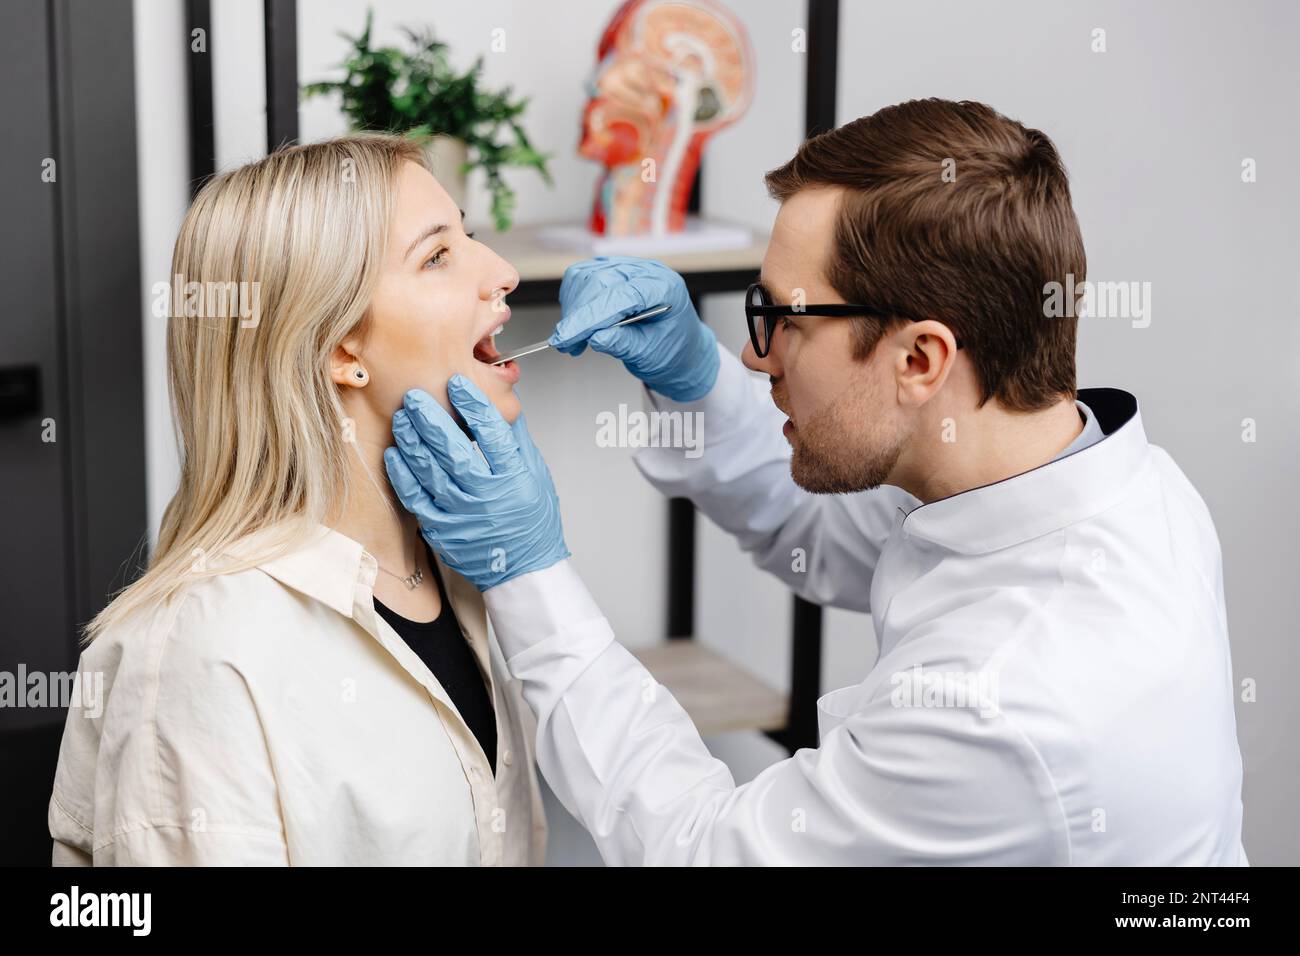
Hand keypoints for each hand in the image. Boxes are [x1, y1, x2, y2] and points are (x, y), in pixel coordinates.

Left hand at [383, 375, 569, 591]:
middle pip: (454, 451)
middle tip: (415, 396)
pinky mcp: (443, 530)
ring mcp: (463, 516)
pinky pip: (417, 500)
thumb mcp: (537, 474)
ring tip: (403, 419)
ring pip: (431, 473)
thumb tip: (501, 403)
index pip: (492, 433)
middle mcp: (488, 497)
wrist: (525, 568)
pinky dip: (404, 476)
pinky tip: (395, 455)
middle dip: (431, 419)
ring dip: (413, 442)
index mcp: (515, 478)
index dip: (473, 405)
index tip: (456, 384)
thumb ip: (517, 439)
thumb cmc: (533, 521)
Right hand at [548, 256, 719, 401]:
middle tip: (568, 345)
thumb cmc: (670, 349)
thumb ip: (623, 344)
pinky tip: (579, 323)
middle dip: (578, 315)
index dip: (590, 316)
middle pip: (600, 281)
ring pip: (586, 276)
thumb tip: (594, 337)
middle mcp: (647, 272)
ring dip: (573, 309)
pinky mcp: (612, 270)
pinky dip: (574, 300)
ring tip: (575, 340)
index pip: (621, 294)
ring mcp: (629, 268)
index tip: (566, 337)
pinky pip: (583, 276)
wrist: (677, 347)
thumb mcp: (650, 355)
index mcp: (665, 289)